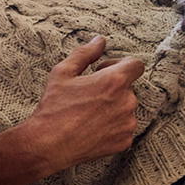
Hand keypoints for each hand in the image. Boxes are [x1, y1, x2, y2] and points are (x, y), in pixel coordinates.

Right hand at [0, 36, 143, 184]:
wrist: (49, 144)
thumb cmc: (54, 107)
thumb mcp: (63, 72)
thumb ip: (85, 53)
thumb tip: (100, 40)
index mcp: (114, 81)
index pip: (136, 64)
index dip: (120, 64)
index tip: (103, 71)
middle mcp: (127, 102)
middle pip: (128, 87)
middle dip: (112, 88)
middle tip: (87, 95)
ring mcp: (127, 123)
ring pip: (126, 108)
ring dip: (112, 106)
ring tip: (87, 113)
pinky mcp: (124, 141)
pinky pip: (123, 127)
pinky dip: (111, 125)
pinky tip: (91, 127)